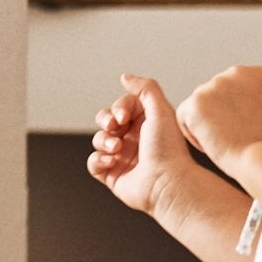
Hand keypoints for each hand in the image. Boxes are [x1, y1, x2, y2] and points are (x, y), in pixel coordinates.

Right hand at [90, 73, 191, 211]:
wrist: (167, 184)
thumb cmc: (168, 150)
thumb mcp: (161, 110)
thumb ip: (145, 88)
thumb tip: (125, 77)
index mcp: (145, 124)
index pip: (121, 106)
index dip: (118, 108)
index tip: (123, 117)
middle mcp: (133, 139)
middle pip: (105, 120)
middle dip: (105, 120)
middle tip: (114, 127)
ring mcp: (122, 157)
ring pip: (98, 140)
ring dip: (104, 141)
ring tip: (117, 148)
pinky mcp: (112, 175)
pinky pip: (93, 163)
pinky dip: (98, 160)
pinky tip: (112, 161)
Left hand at [179, 61, 261, 176]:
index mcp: (254, 72)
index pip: (233, 86)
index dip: (236, 109)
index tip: (247, 125)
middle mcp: (232, 73)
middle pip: (214, 95)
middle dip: (219, 114)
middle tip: (235, 135)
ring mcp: (211, 86)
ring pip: (198, 106)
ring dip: (206, 124)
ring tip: (227, 140)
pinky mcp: (195, 102)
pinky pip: (185, 118)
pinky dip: (194, 134)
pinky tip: (214, 143)